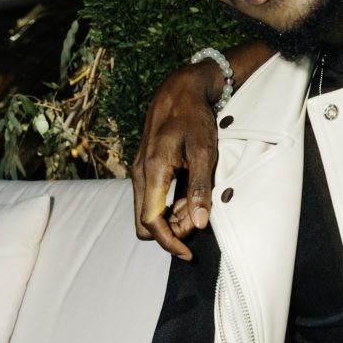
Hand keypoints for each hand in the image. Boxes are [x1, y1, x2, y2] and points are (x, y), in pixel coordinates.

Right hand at [130, 60, 223, 258]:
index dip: (169, 242)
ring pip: (147, 211)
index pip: (151, 222)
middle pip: (145, 222)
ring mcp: (140, 171)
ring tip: (196, 204)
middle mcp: (139, 174)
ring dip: (170, 218)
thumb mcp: (203, 151)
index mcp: (152, 171)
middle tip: (197, 220)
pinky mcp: (145, 168)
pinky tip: (188, 195)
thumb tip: (198, 222)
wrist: (180, 89)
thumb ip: (200, 188)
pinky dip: (168, 205)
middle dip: (170, 231)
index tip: (188, 252)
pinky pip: (150, 198)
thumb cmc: (193, 117)